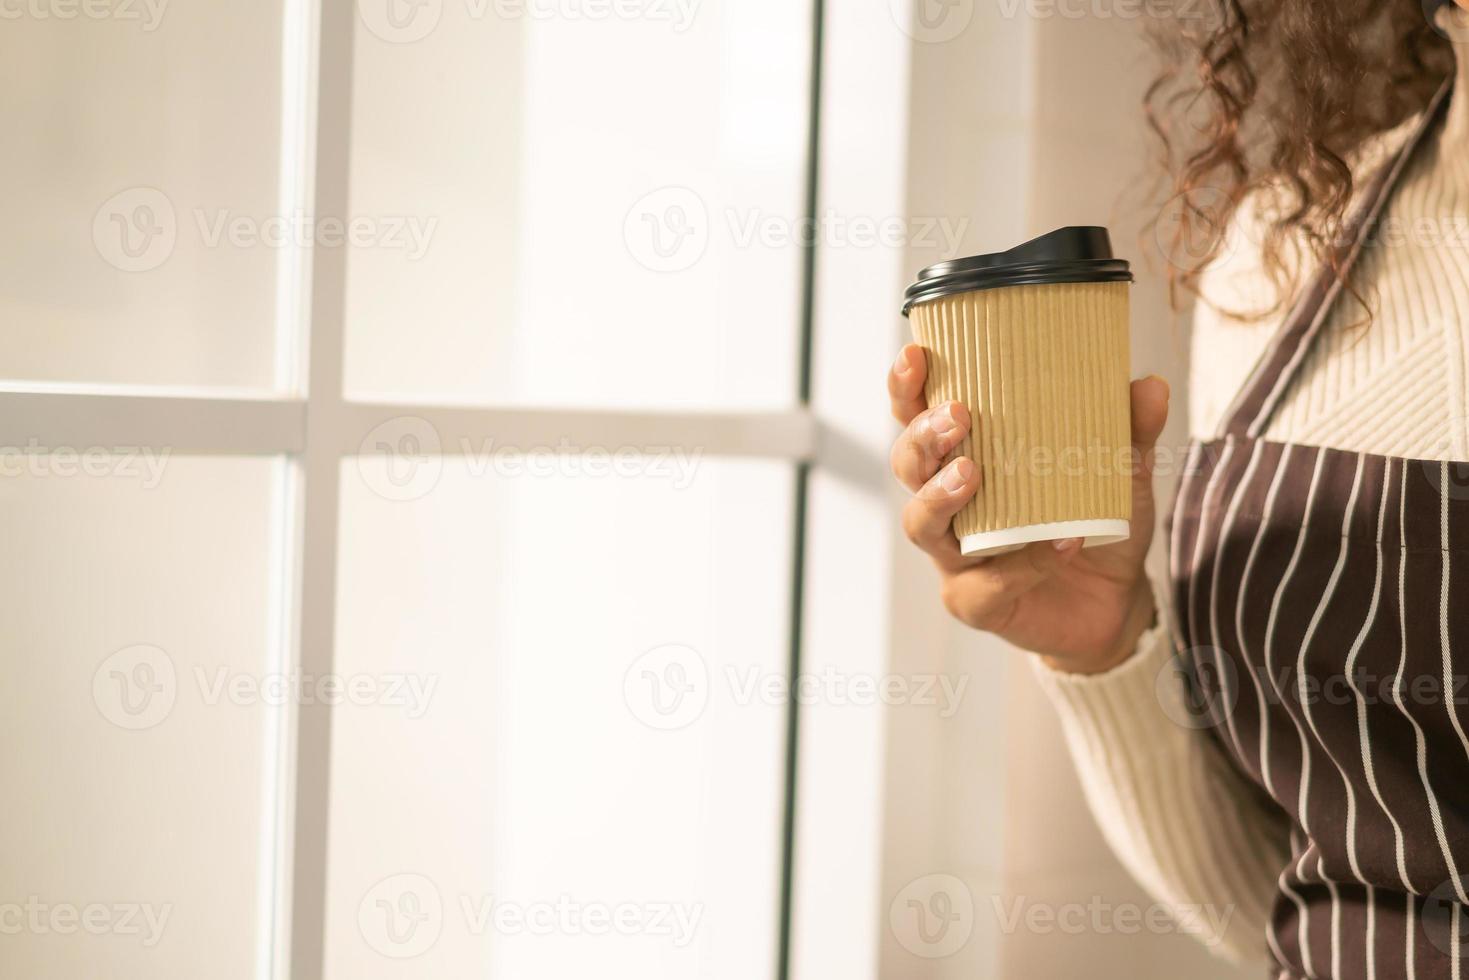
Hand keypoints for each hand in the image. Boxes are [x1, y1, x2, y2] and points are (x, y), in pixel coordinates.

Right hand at [887, 343, 1169, 674]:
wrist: (1115, 601)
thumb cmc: (1095, 520)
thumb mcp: (1120, 470)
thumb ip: (1130, 430)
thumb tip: (1151, 386)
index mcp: (966, 458)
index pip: (917, 418)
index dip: (906, 389)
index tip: (915, 356)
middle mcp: (946, 505)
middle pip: (907, 466)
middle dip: (923, 438)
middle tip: (958, 416)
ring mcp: (955, 556)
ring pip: (921, 523)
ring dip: (940, 496)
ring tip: (971, 473)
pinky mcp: (975, 602)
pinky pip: (984, 584)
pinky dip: (1023, 564)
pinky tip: (1061, 542)